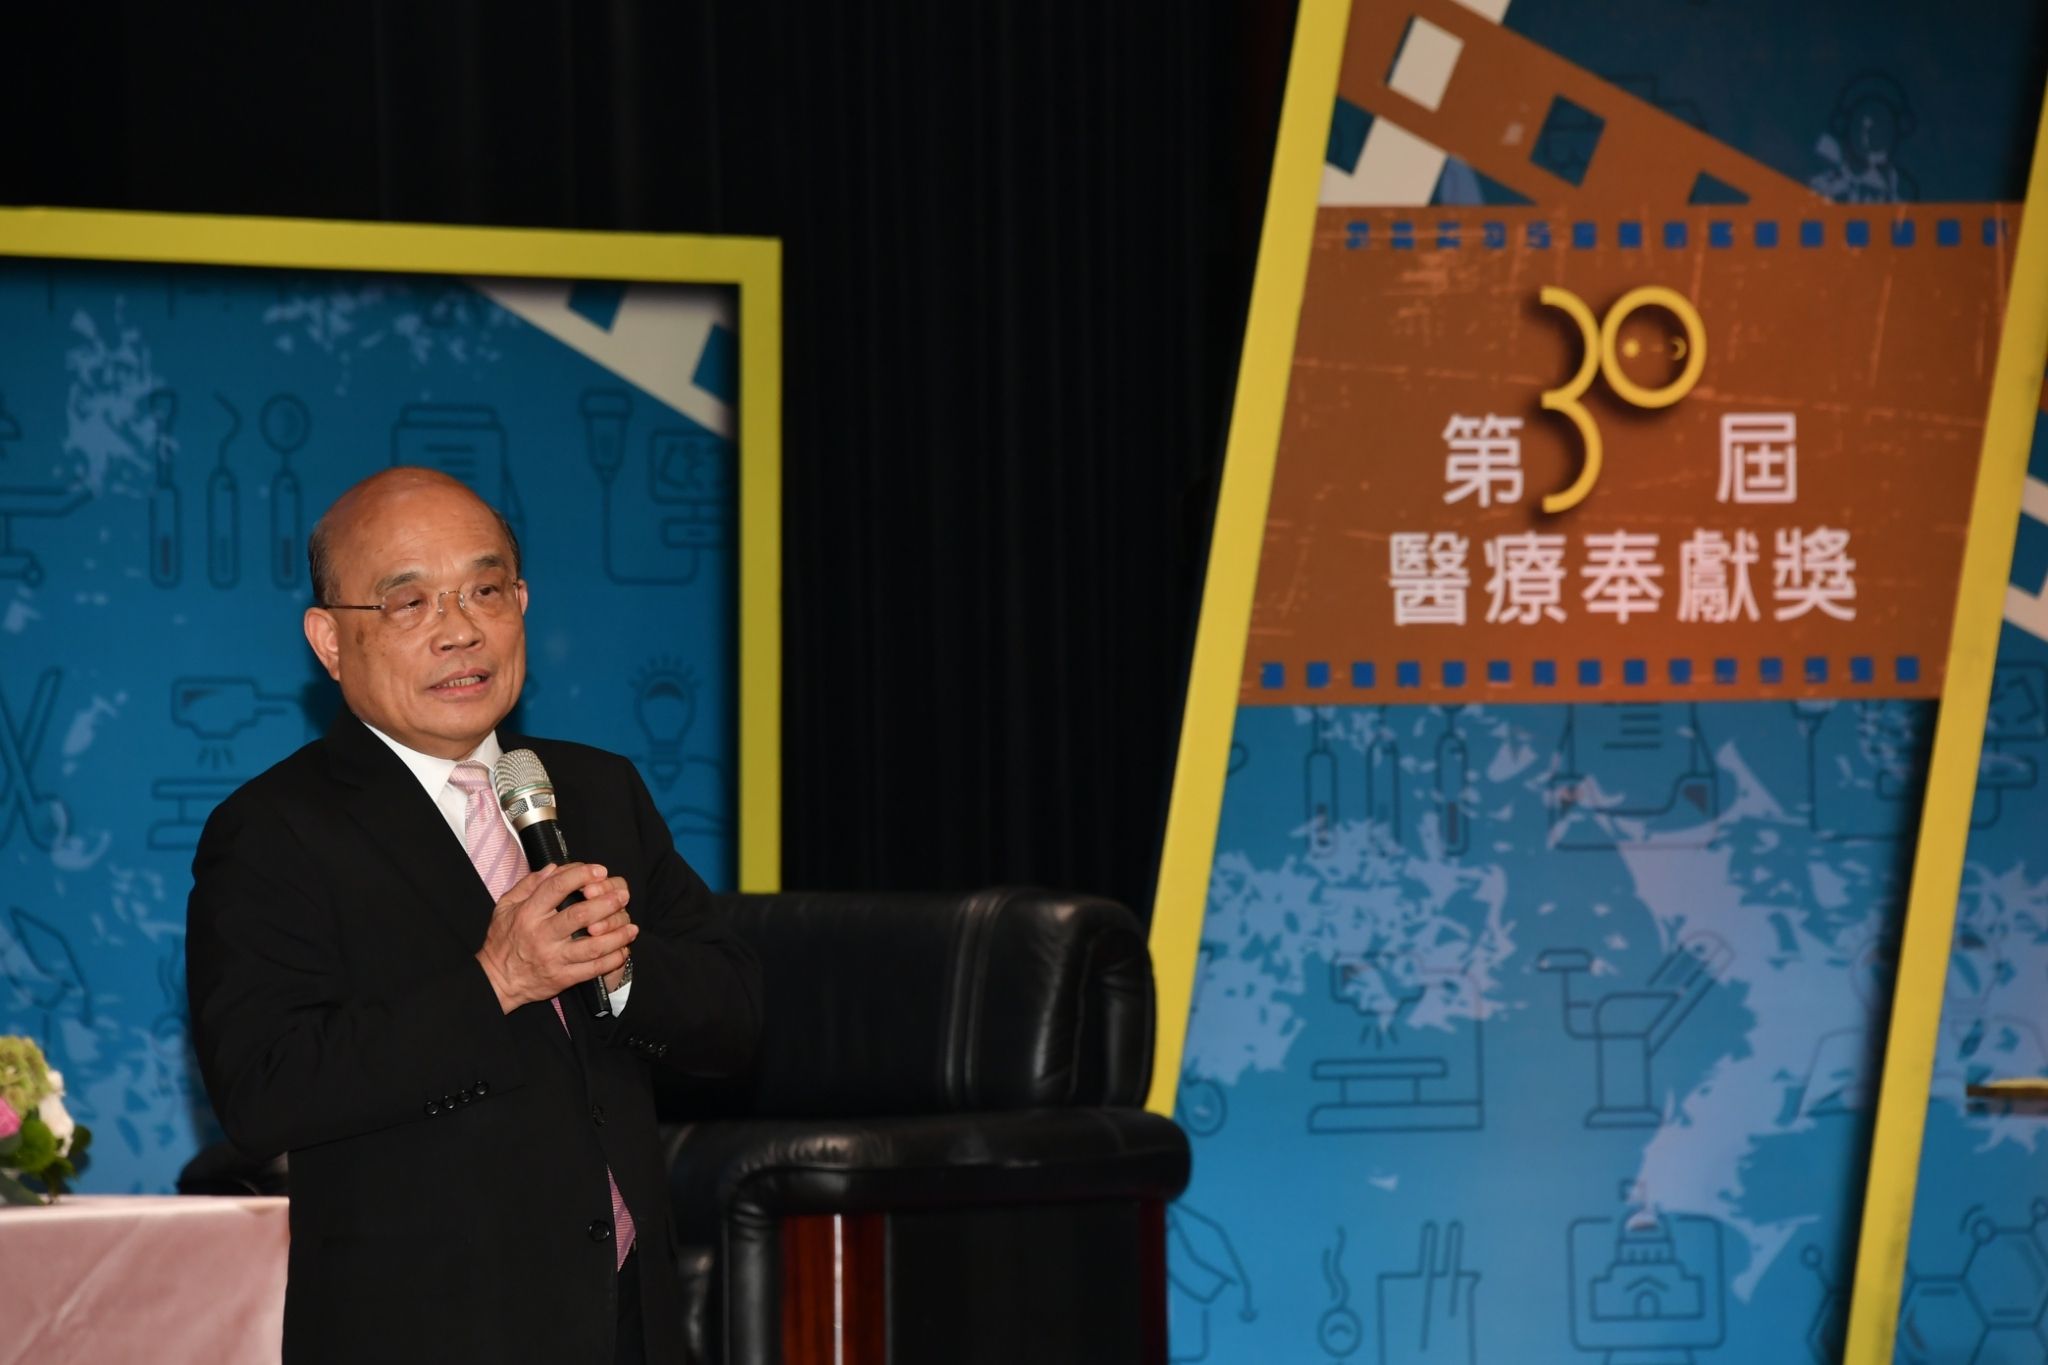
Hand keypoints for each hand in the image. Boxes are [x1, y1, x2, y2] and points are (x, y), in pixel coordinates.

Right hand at [474, 862, 638, 1012]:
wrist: (497, 981)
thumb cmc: (503, 941)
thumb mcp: (505, 907)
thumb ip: (528, 885)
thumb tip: (554, 868)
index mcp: (528, 914)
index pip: (556, 888)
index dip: (580, 875)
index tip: (599, 870)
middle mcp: (542, 935)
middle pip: (580, 915)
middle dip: (606, 903)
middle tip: (622, 895)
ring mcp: (554, 958)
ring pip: (593, 946)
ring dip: (617, 935)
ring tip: (631, 926)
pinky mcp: (563, 978)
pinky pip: (593, 969)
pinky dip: (612, 959)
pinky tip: (623, 950)